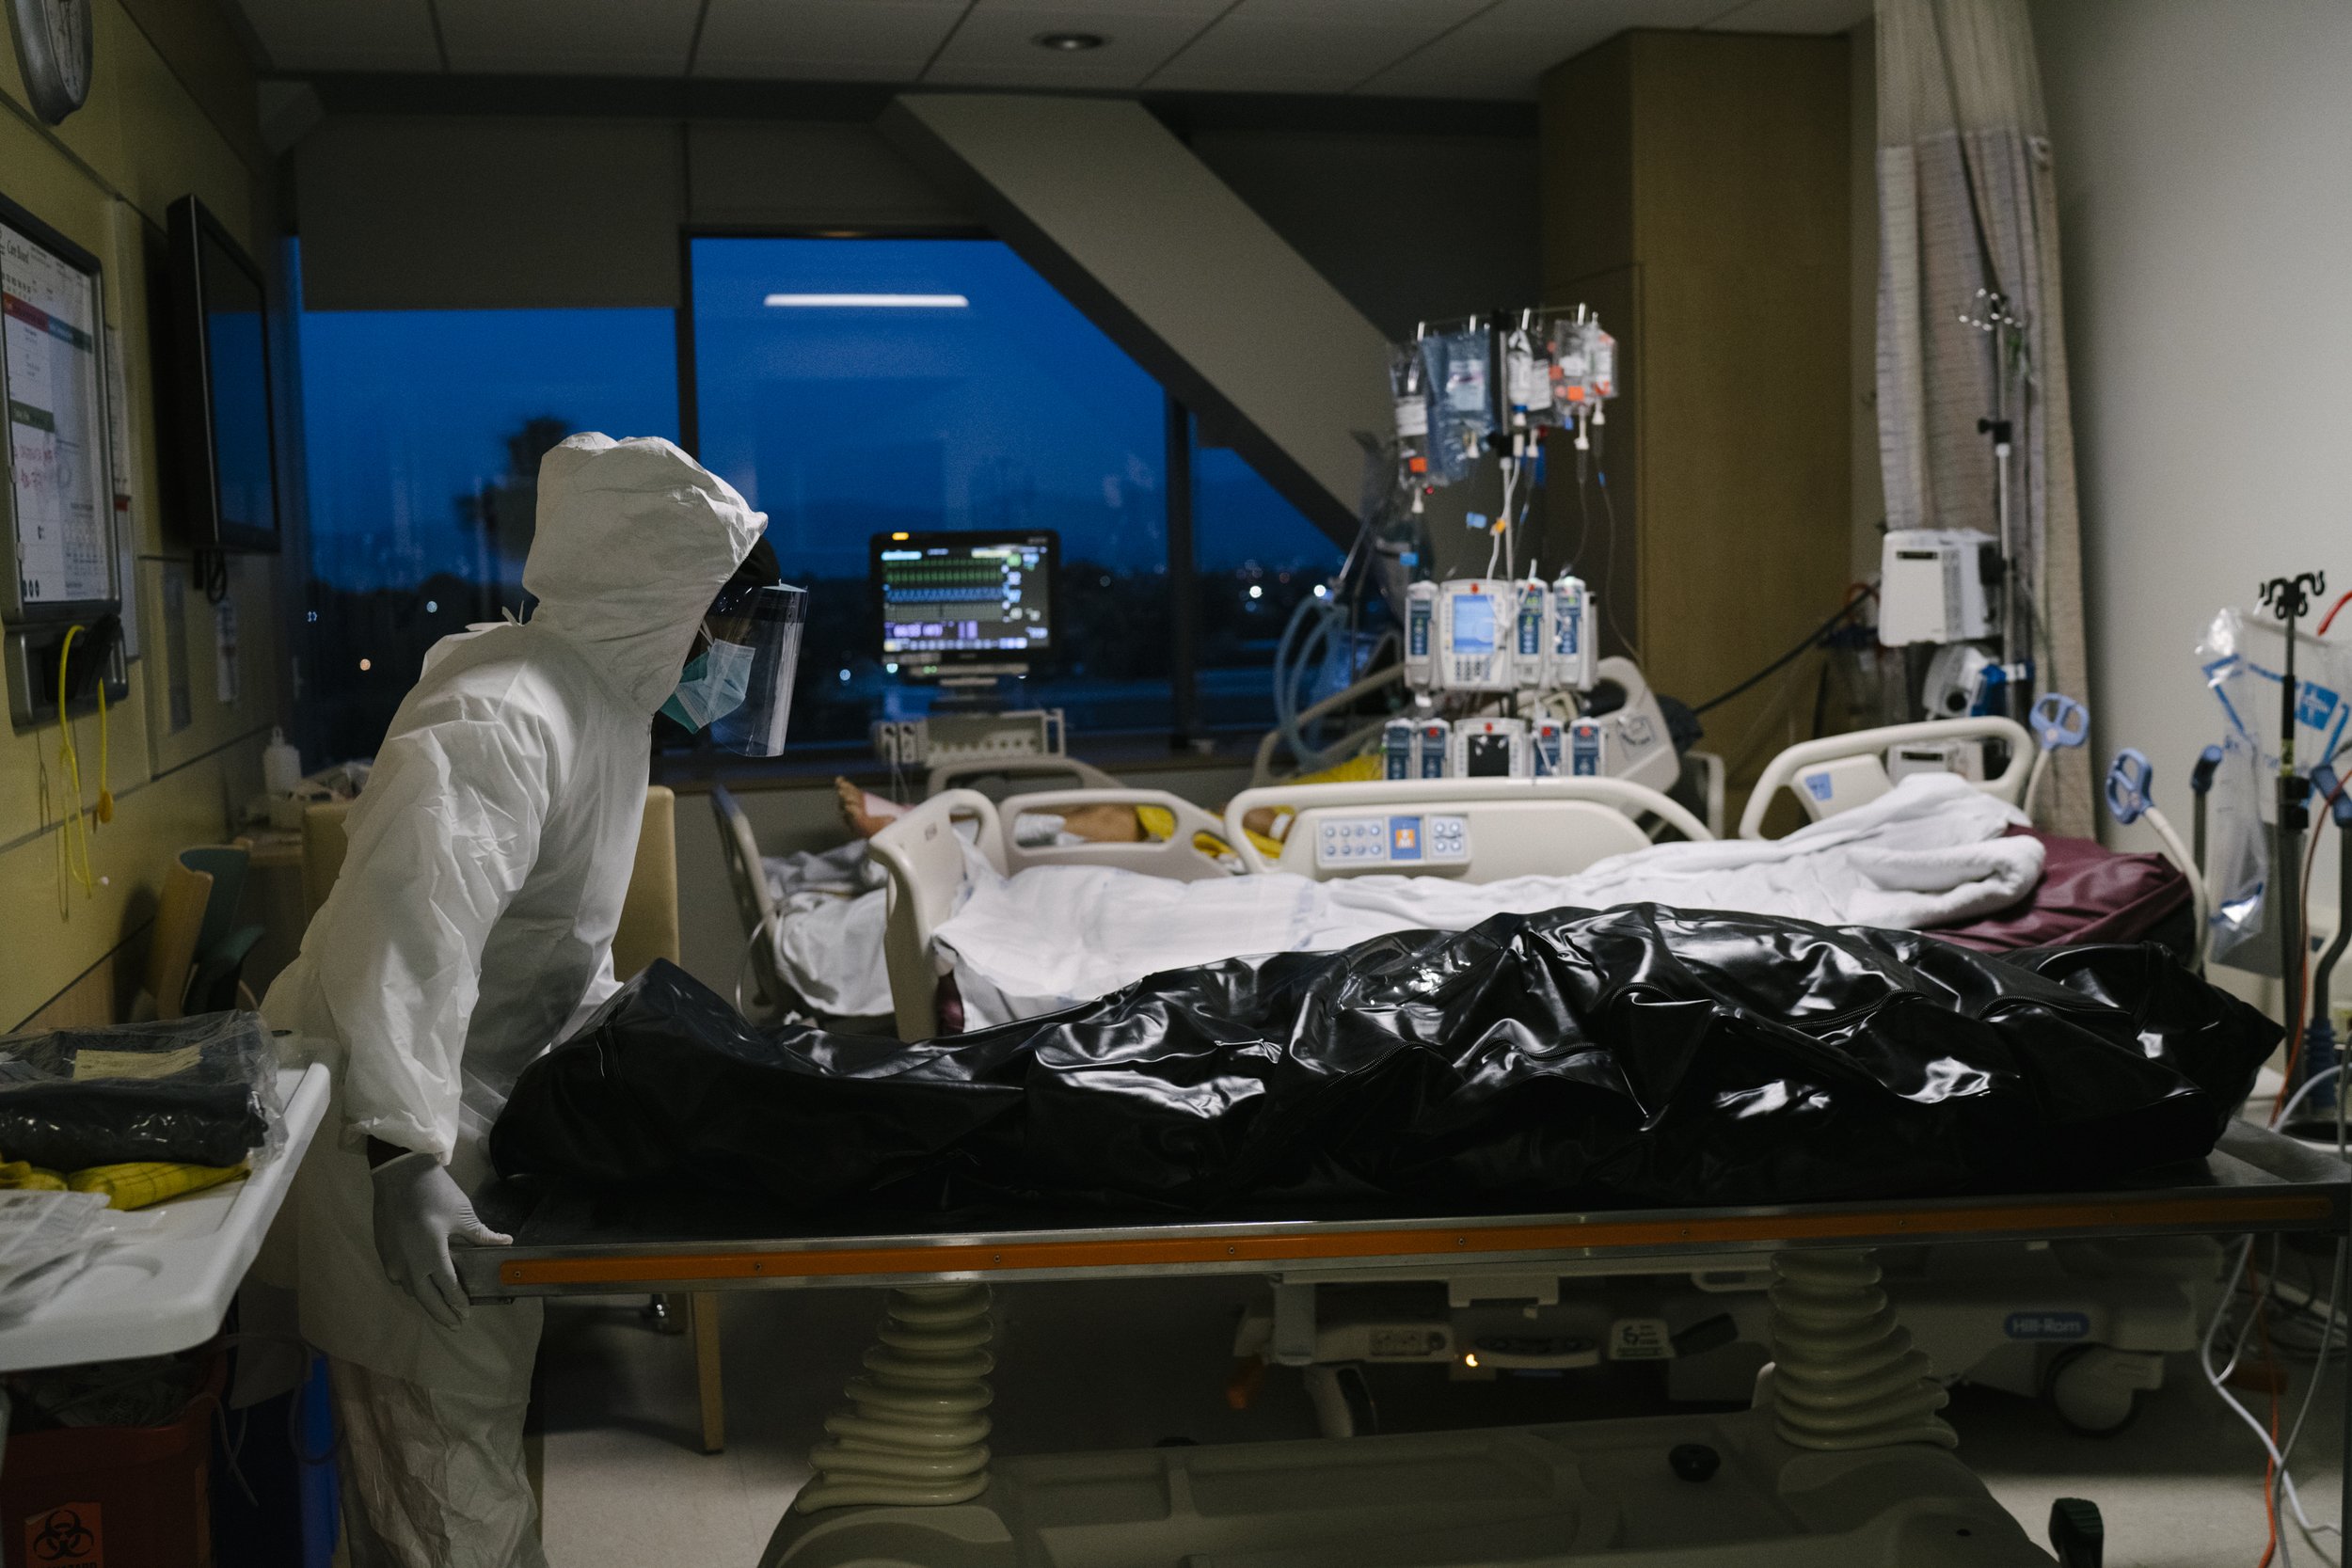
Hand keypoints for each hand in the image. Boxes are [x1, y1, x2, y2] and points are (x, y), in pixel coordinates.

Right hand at [367, 1149, 510, 1327]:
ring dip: (424, 1299)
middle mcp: (408, 1265)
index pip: (448, 1289)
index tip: (466, 1313)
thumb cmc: (434, 1192)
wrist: (398, 1173)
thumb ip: (481, 1235)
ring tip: (438, 1305)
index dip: (458, 1303)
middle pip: (425, 1299)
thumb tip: (505, 1243)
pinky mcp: (383, 1251)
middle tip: (454, 1323)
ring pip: (409, 1289)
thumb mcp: (462, 1214)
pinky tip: (419, 1283)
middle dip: (441, 1313)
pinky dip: (410, 1284)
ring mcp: (392, 1260)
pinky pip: (397, 1276)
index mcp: (431, 1257)